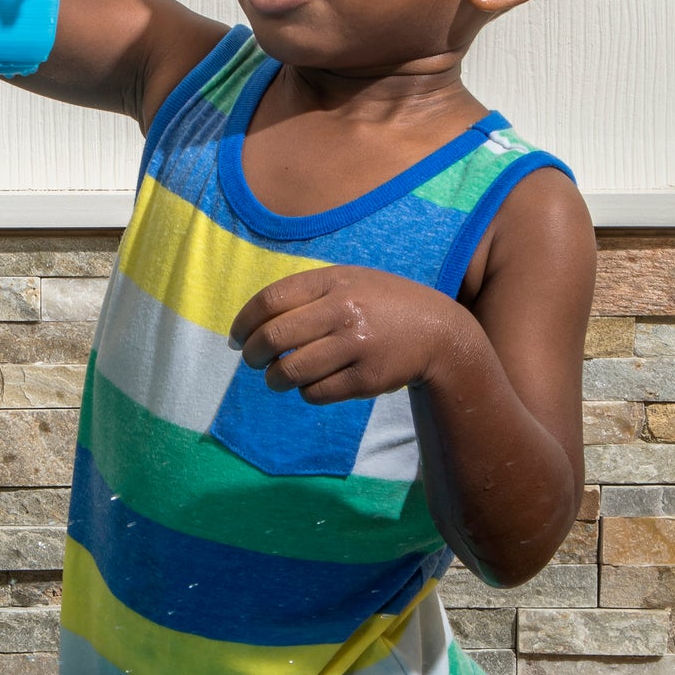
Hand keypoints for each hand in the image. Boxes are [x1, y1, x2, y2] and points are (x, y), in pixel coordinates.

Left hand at [228, 265, 467, 404]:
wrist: (438, 331)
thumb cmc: (379, 304)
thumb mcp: (347, 281)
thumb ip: (304, 294)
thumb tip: (250, 325)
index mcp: (332, 282)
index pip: (268, 301)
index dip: (242, 323)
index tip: (235, 337)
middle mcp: (342, 311)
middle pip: (272, 338)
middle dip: (251, 354)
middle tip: (251, 360)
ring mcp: (355, 347)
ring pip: (289, 371)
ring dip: (273, 379)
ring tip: (276, 378)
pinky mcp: (365, 380)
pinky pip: (315, 393)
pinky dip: (305, 392)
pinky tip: (312, 383)